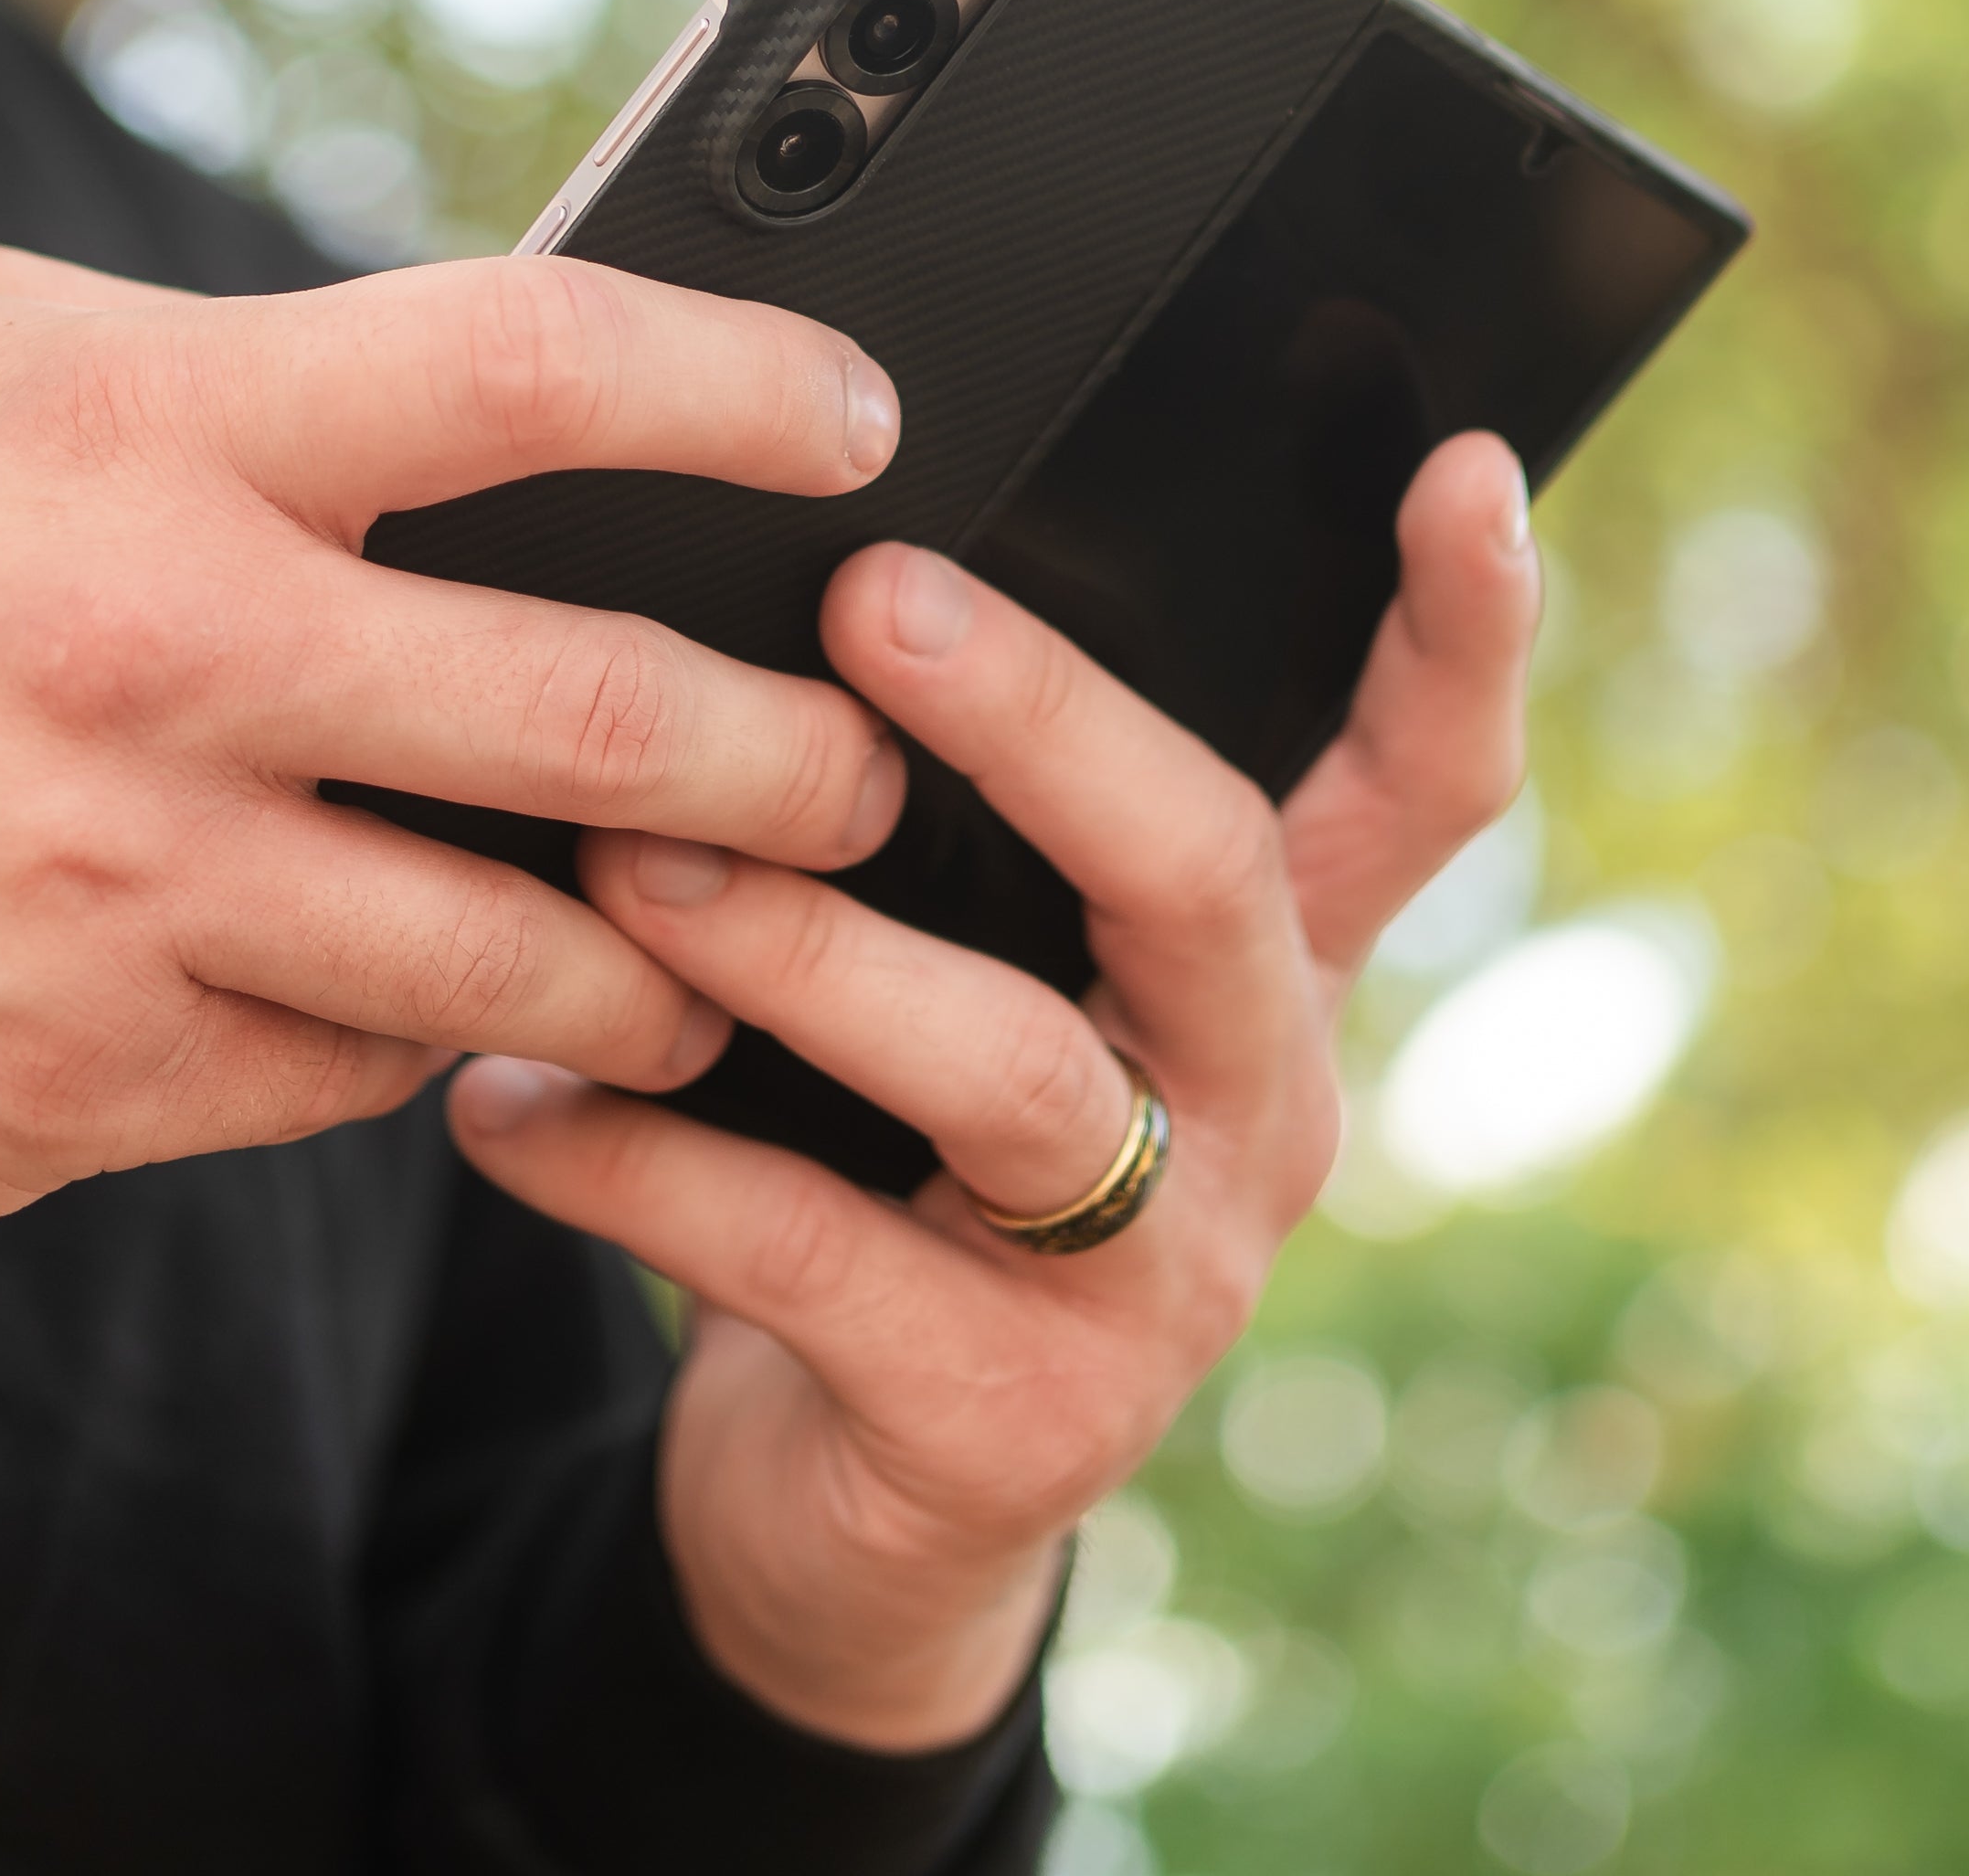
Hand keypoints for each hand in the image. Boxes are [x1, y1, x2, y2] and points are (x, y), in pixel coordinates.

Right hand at [0, 248, 911, 1234]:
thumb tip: (524, 403)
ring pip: (521, 952)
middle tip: (870, 768)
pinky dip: (437, 1045)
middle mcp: (158, 653)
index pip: (533, 370)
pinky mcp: (80, 1079)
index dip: (745, 390)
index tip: (858, 422)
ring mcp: (127, 891)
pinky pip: (356, 1074)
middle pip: (604, 715)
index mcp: (144, 428)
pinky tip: (463, 1012)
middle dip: (800, 760)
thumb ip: (245, 375)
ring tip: (720, 935)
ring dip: (664, 958)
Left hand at [445, 433, 1544, 1751]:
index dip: (1464, 630)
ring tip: (630, 864)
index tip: (1458, 461)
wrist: (847, 1507)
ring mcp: (1160, 1277)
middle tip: (874, 601)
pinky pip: (817, 1256)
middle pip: (1210, 874)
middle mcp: (1258, 1106)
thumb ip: (950, 824)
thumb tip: (778, 570)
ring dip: (810, 950)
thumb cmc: (893, 1158)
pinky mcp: (1013, 1418)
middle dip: (1045, 725)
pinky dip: (638, 1164)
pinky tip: (504, 1100)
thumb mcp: (977, 974)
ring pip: (1017, 1070)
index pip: (1422, 781)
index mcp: (1267, 969)